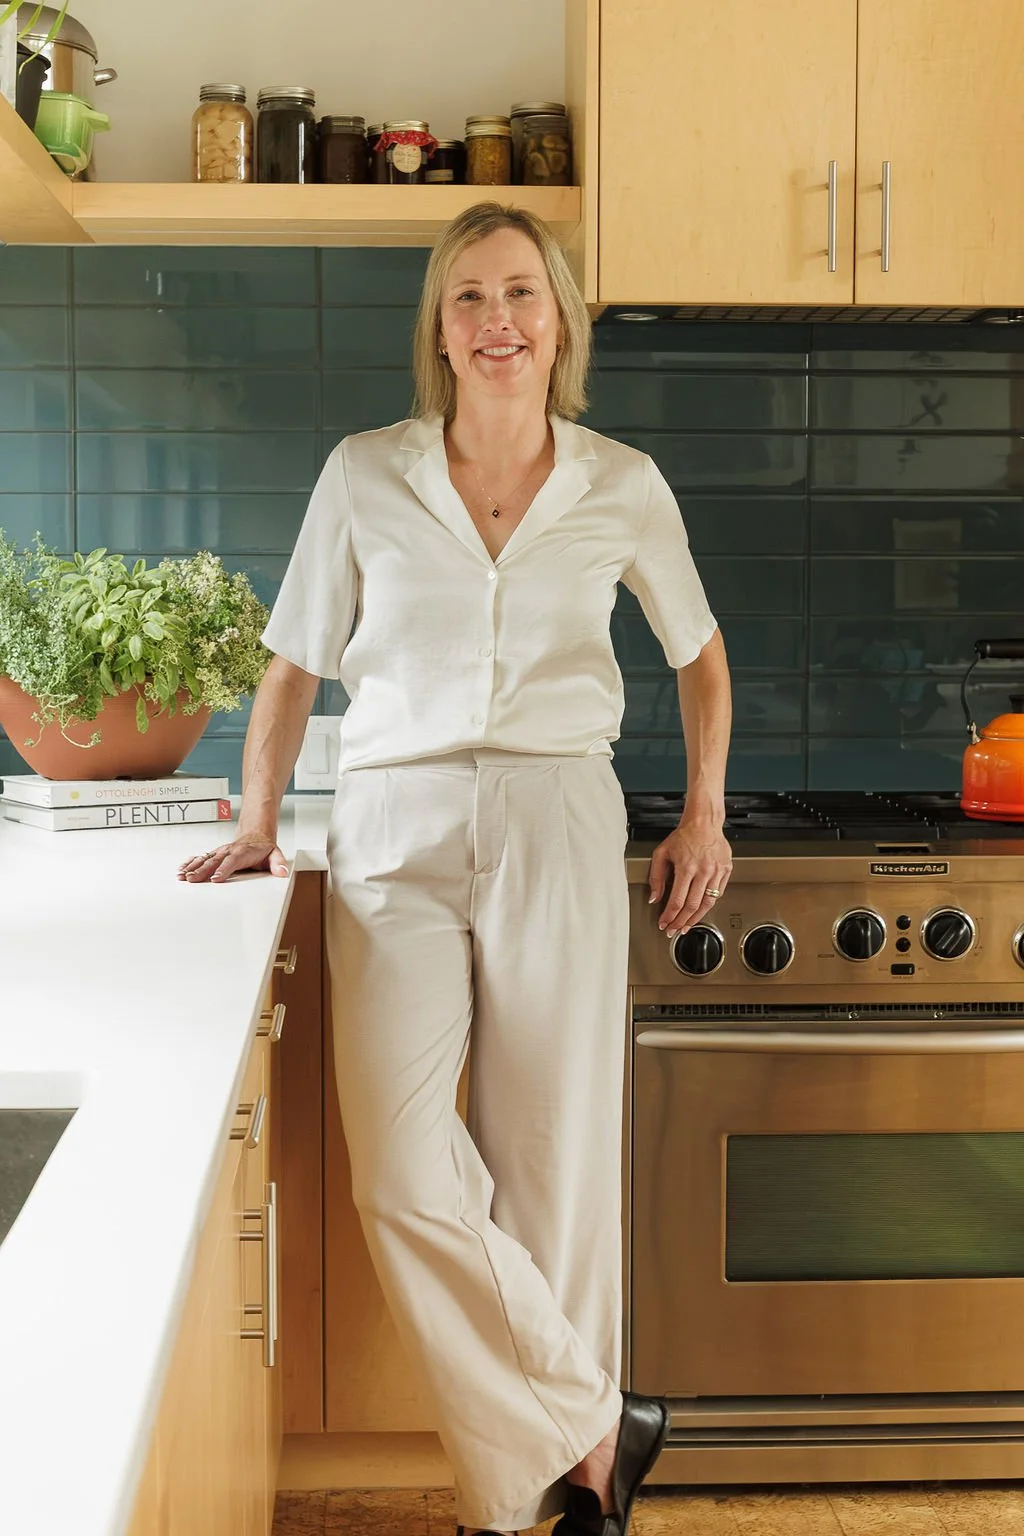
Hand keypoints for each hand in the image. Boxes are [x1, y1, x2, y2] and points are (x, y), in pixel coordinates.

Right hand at [177, 835, 288, 882]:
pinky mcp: (214, 854)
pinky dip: (190, 863)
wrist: (256, 835)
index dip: (224, 869)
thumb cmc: (263, 849)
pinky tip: (181, 869)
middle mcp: (229, 851)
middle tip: (192, 879)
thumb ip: (278, 863)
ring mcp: (220, 852)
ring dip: (193, 867)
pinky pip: (200, 857)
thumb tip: (283, 872)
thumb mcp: (275, 855)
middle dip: (203, 870)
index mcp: (243, 852)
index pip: (232, 861)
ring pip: (205, 859)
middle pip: (215, 861)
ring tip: (183, 876)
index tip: (216, 878)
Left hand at [648, 818, 732, 936]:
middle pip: (692, 906)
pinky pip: (718, 893)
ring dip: (696, 918)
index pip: (677, 900)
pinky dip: (708, 904)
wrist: (704, 822)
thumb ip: (656, 877)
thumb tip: (655, 898)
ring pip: (707, 903)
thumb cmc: (684, 836)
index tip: (664, 924)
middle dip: (681, 922)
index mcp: (686, 867)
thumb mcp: (662, 853)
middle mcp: (703, 871)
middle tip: (674, 930)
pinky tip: (700, 909)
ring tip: (687, 926)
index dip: (669, 916)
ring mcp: (716, 872)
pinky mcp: (726, 871)